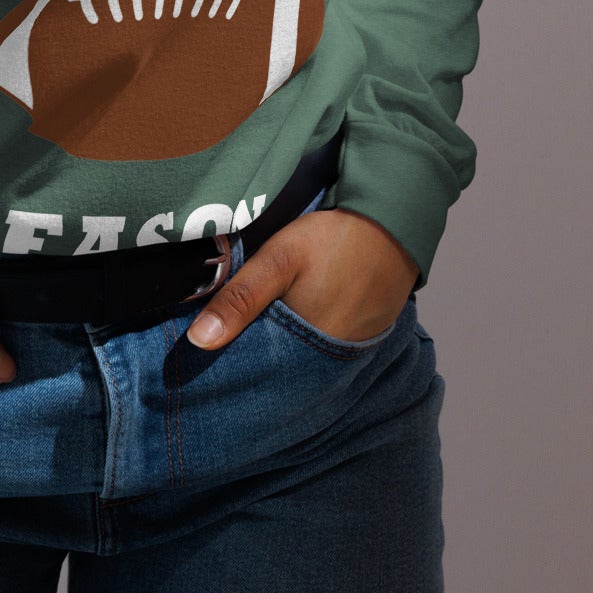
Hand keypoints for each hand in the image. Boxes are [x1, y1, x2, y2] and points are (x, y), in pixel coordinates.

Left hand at [185, 208, 416, 349]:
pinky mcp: (366, 333)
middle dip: (257, 353)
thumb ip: (240, 298)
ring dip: (283, 343)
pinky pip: (327, 342)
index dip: (235, 362)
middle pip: (283, 365)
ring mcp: (353, 348)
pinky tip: (295, 314)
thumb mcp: (279, 260)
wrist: (395, 221)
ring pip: (304, 354)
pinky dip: (308, 333)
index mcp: (309, 351)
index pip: (262, 372)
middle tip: (229, 332)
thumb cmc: (334, 239)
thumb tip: (198, 342)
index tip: (208, 354)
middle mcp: (333, 360)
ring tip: (259, 322)